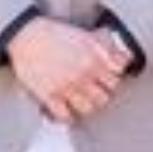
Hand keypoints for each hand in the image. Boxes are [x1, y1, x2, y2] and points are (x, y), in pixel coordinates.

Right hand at [7, 17, 127, 122]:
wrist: (26, 36)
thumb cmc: (55, 34)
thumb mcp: (88, 37)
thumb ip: (108, 50)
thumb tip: (125, 60)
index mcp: (94, 60)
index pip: (115, 81)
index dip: (111, 81)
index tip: (105, 81)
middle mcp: (83, 75)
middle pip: (104, 98)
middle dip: (100, 95)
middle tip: (93, 92)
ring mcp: (66, 87)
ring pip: (89, 109)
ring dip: (87, 106)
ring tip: (82, 102)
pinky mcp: (49, 95)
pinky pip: (65, 116)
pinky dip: (67, 117)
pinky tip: (67, 111)